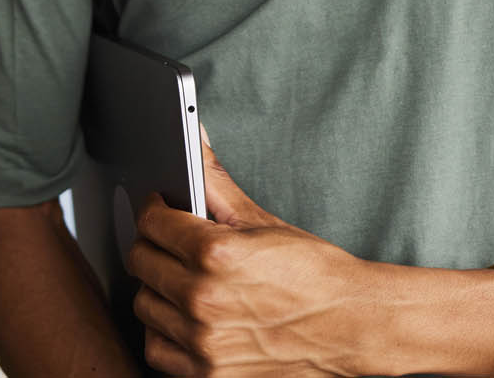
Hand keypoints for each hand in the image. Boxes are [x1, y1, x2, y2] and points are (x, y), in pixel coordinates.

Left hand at [126, 131, 377, 376]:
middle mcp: (204, 299)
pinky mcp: (208, 374)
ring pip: (144, 305)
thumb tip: (194, 139)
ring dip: (156, 289)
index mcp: (216, 253)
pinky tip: (183, 317)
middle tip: (170, 242)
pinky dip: (164, 332)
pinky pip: (156, 349)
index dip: (153, 209)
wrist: (352, 326)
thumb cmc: (314, 274)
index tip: (159, 208)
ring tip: (180, 279)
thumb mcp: (262, 221)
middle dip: (152, 245)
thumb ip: (216, 181)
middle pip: (141, 262)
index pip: (152, 222)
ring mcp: (204, 342)